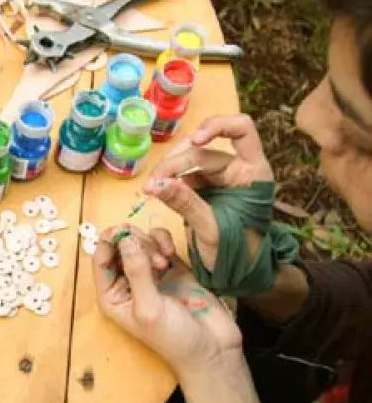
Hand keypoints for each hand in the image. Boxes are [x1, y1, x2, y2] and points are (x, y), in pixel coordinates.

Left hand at [93, 230, 242, 378]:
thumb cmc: (173, 337)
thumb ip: (136, 272)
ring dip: (150, 244)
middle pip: (119, 246)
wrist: (212, 348)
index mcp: (111, 295)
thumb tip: (125, 238)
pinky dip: (163, 241)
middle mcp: (126, 282)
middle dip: (134, 243)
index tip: (125, 234)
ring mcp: (149, 273)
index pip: (100, 258)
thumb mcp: (149, 307)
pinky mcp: (171, 266)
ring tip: (164, 263)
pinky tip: (171, 254)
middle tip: (153, 258)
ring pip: (139, 241)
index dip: (109, 242)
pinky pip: (159, 242)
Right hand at [143, 115, 273, 271]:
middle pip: (203, 149)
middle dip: (176, 162)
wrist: (238, 275)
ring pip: (188, 160)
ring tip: (151, 188)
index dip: (217, 127)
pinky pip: (182, 176)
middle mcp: (237, 169)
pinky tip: (156, 191)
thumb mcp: (212, 230)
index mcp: (252, 172)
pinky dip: (167, 181)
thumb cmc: (237, 254)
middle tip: (153, 183)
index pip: (241, 130)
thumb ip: (186, 204)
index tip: (194, 141)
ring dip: (168, 170)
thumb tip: (156, 184)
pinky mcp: (202, 189)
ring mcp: (218, 178)